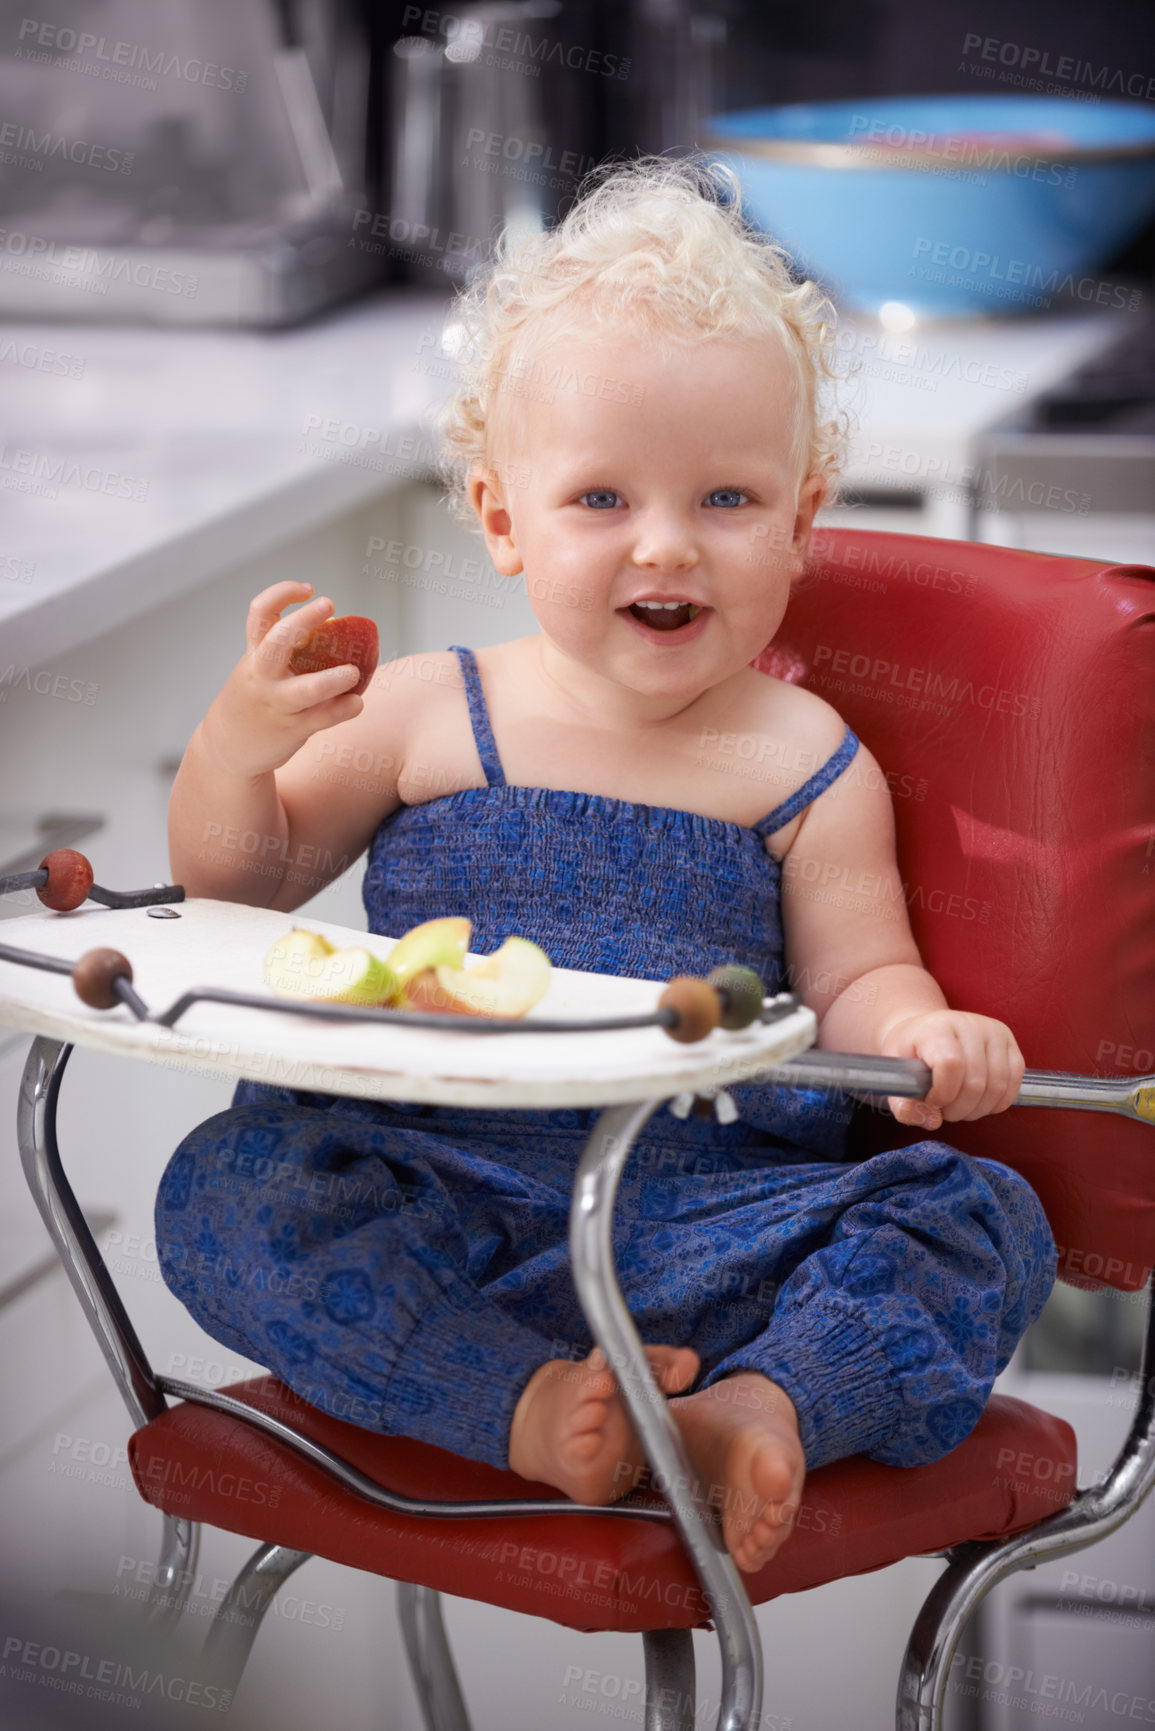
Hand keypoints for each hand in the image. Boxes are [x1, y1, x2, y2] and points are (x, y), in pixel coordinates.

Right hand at [202, 582, 365, 778]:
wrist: (227, 747)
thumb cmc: (253, 700)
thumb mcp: (256, 669)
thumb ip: (284, 651)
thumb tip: (335, 630)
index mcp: (254, 655)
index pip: (260, 613)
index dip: (282, 593)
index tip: (307, 589)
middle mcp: (263, 676)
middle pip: (277, 641)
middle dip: (303, 619)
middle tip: (328, 604)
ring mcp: (277, 703)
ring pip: (305, 690)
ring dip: (332, 680)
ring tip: (353, 671)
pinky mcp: (291, 729)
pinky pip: (322, 718)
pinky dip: (344, 709)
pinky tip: (356, 703)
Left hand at [881, 1010, 1024, 1131]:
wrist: (924, 1031)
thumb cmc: (910, 1055)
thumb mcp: (896, 1078)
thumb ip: (904, 1107)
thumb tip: (932, 1121)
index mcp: (937, 1028)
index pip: (951, 1065)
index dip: (942, 1094)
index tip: (931, 1101)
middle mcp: (969, 1024)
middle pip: (976, 1082)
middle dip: (959, 1109)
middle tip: (945, 1109)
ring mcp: (993, 1032)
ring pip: (998, 1087)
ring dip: (978, 1109)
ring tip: (960, 1106)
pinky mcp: (1010, 1043)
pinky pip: (1014, 1083)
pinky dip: (997, 1102)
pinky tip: (979, 1101)